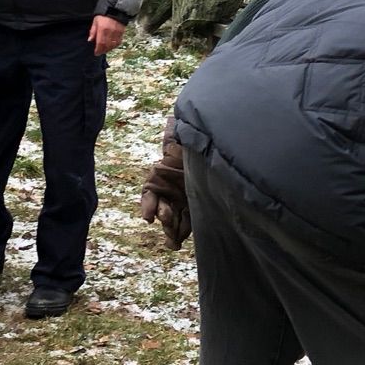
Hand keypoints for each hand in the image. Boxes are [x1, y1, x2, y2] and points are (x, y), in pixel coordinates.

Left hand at [88, 14, 124, 54]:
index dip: (98, 50)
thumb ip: (93, 31)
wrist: (115, 9)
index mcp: (102, 29)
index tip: (96, 53)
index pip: (100, 43)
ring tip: (104, 50)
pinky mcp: (121, 33)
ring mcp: (116, 33)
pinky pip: (118, 42)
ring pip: (113, 45)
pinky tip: (111, 46)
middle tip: (99, 52)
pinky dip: (114, 46)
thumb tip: (90, 40)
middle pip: (107, 45)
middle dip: (103, 51)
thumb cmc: (103, 15)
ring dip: (108, 49)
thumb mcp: (95, 21)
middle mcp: (110, 32)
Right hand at [136, 114, 190, 248]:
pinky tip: (177, 244)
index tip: (148, 217)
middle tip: (168, 220)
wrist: (216, 154)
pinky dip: (179, 235)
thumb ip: (176, 135)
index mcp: (162, 175)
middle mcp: (168, 191)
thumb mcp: (185, 139)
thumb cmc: (196, 146)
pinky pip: (183, 226)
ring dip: (170, 230)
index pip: (150, 192)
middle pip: (160, 208)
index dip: (148, 205)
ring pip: (170, 220)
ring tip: (173, 242)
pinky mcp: (193, 212)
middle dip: (162, 215)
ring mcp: (180, 203)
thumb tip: (172, 120)